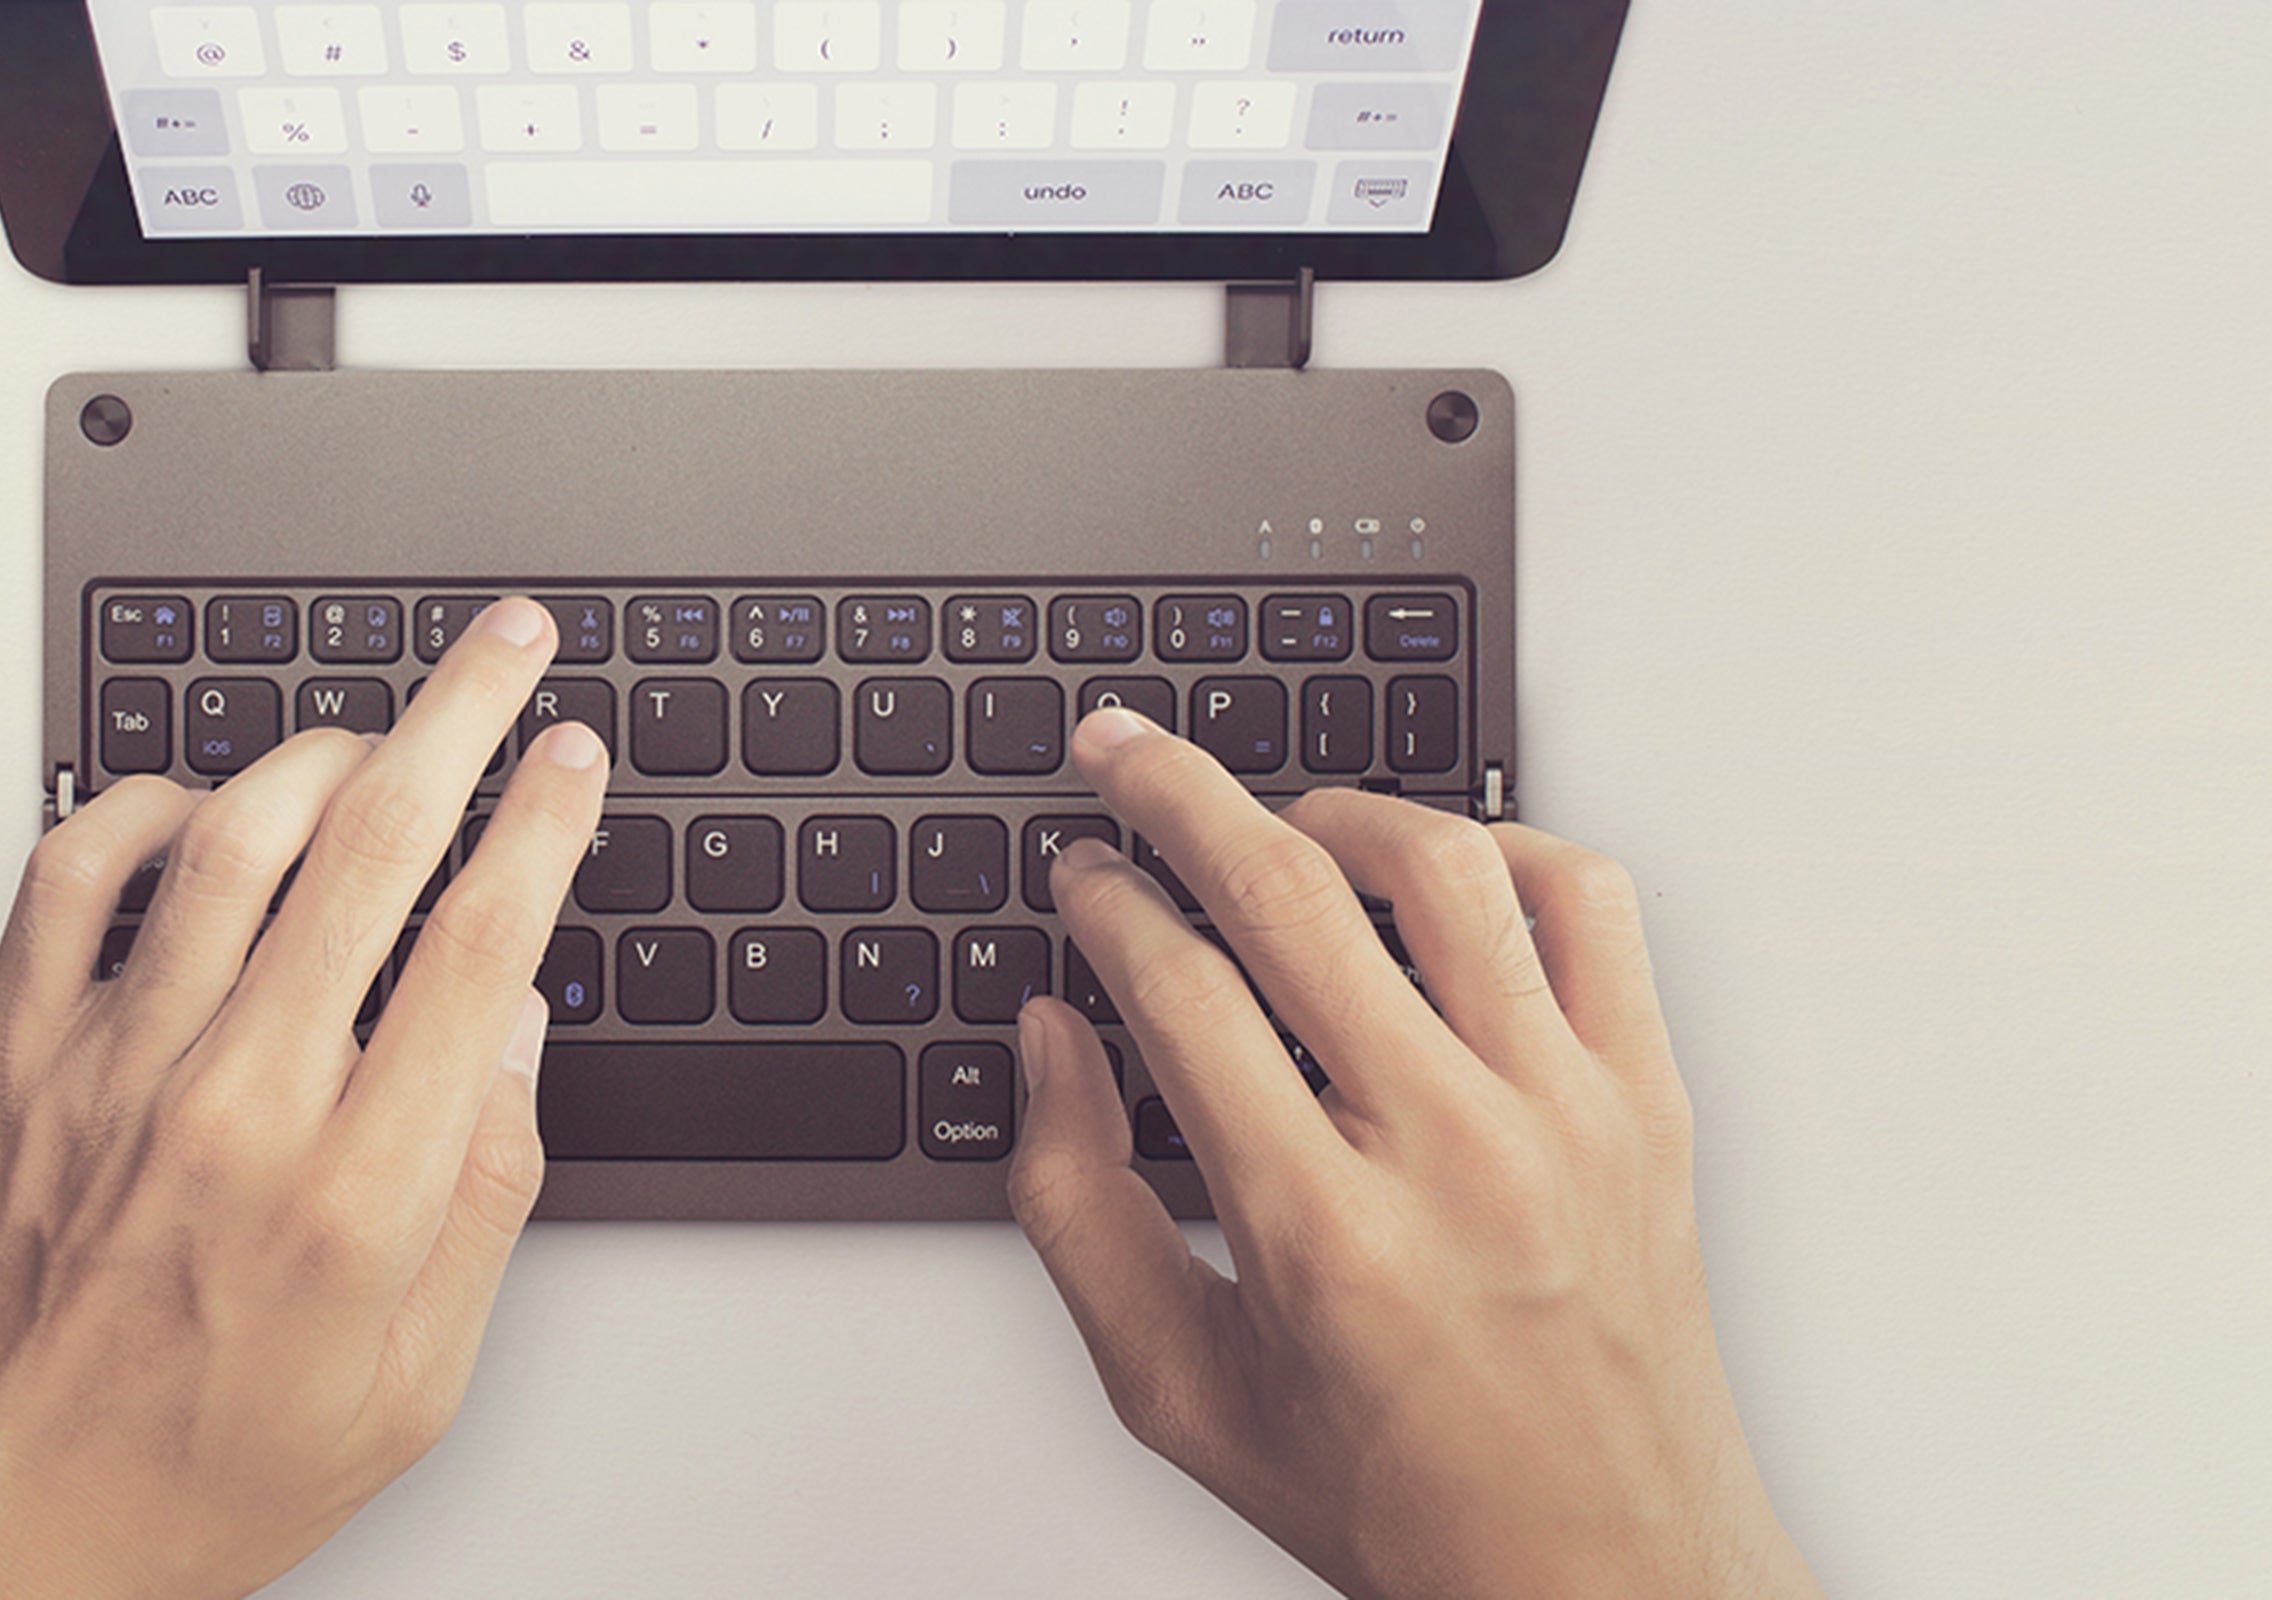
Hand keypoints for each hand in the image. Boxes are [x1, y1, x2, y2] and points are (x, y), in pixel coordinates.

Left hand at [0, 596, 606, 1599]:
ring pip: (234, 832)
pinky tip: (202, 807)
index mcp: (352, 1195)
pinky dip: (147, 805)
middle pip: (376, 844)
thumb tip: (513, 1030)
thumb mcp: (411, 1390)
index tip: (574, 758)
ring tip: (382, 725)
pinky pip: (74, 870)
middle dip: (464, 715)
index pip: (482, 943)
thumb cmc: (186, 1481)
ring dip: (326, 745)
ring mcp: (107, 1065)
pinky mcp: (9, 1055)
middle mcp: (233, 1105)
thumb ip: (481, 1199)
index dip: (545, 822)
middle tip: (510, 646)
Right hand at [1011, 707, 1819, 1599]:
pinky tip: (1439, 874)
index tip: (1075, 875)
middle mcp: (1450, 1150)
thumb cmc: (1402, 1496)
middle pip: (1288, 891)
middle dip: (1174, 796)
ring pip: (1444, 867)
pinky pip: (1589, 906)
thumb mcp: (1178, 1390)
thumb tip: (1050, 1046)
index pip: (1178, 989)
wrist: (1602, 1572)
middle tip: (1120, 753)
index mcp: (1319, 1231)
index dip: (1102, 905)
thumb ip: (1079, 1209)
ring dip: (1334, 811)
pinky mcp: (1649, 1100)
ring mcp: (1567, 1112)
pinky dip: (1505, 851)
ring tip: (1275, 821)